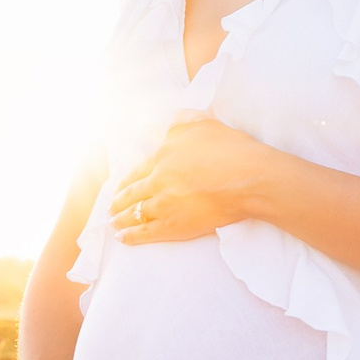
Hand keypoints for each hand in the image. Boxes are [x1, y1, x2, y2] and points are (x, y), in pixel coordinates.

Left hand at [109, 119, 277, 246]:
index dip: (125, 182)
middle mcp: (158, 180)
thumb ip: (183, 122)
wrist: (248, 178)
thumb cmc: (232, 149)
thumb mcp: (204, 123)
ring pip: (135, 213)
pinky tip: (123, 238)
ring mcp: (164, 204)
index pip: (137, 171)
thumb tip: (170, 122)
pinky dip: (132, 236)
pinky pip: (146, 232)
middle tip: (110, 208)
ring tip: (114, 223)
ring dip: (120, 219)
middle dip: (118, 202)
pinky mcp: (174, 225)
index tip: (118, 188)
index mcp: (163, 156)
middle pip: (131, 193)